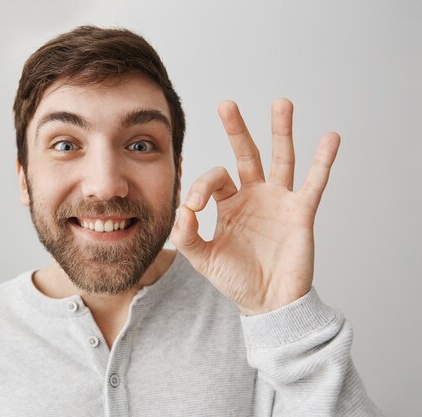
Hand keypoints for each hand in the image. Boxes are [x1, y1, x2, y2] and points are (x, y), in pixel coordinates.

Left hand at [170, 99, 339, 314]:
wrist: (268, 303)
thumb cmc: (236, 280)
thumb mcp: (203, 260)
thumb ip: (187, 237)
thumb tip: (181, 211)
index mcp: (229, 204)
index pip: (215, 178)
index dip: (200, 186)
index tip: (193, 205)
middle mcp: (254, 196)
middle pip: (246, 154)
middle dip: (237, 130)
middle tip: (226, 105)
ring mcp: (279, 201)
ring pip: (281, 158)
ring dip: (281, 131)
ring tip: (281, 103)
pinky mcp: (301, 212)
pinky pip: (314, 182)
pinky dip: (323, 161)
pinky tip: (330, 138)